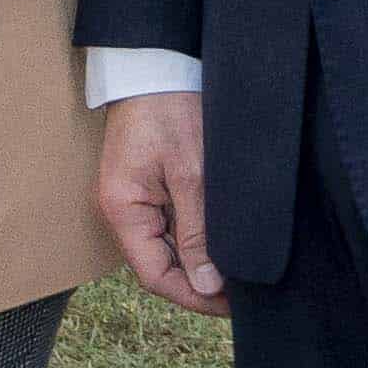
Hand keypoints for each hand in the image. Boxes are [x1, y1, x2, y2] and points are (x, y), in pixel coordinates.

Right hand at [93, 86, 225, 312]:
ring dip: (199, 258)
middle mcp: (123, 209)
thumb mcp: (191, 172)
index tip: (231, 305)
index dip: (194, 296)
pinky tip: (223, 238)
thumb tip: (207, 283)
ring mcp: (135, 197)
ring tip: (239, 267)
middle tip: (244, 290)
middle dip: (200, 281)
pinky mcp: (149, 184)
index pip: (156, 276)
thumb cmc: (170, 108)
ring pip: (168, 245)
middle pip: (160, 264)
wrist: (155, 62)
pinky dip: (196, 235)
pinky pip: (171, 223)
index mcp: (123, 210)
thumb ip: (198, 231)